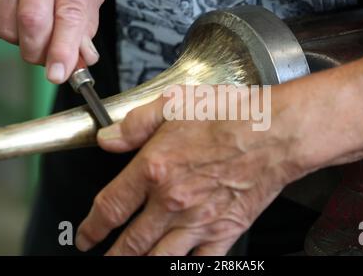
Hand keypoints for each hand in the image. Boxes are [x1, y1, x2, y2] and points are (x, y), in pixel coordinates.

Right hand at [0, 0, 104, 82]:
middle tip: (49, 57)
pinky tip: (16, 19)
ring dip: (21, 40)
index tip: (59, 72)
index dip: (63, 49)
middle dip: (40, 51)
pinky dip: (4, 28)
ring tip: (34, 30)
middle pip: (32, 21)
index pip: (69, 14)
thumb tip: (82, 57)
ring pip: (7, 23)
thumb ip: (88, 22)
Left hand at [75, 86, 306, 255]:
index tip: (87, 235)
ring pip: (159, 259)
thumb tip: (108, 139)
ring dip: (140, 265)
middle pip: (131, 242)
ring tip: (130, 266)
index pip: (110, 208)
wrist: (275, 132)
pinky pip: (199, 263)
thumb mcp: (174, 104)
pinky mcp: (225, 231)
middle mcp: (172, 201)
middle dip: (112, 255)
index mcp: (155, 169)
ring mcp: (199, 221)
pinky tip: (178, 266)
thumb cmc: (231, 115)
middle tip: (104, 258)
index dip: (92, 227)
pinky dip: (185, 268)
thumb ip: (136, 124)